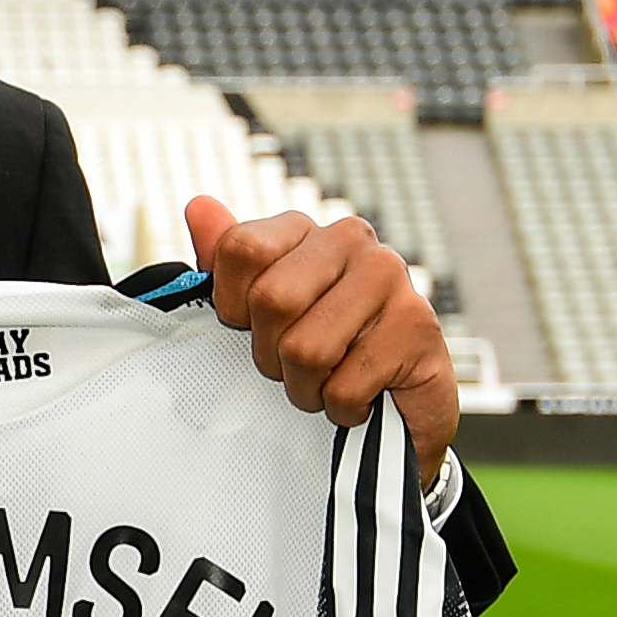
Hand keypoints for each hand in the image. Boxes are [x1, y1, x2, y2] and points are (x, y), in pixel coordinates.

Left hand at [185, 195, 456, 472]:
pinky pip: (345, 385)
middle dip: (271, 354)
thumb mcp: (261, 311)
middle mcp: (351, 239)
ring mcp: (390, 277)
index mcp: (305, 229)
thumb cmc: (323, 351)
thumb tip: (198, 207)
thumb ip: (228, 262)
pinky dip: (341, 408)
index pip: (242, 248)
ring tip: (326, 384)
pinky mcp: (417, 326)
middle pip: (272, 299)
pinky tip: (360, 399)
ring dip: (306, 388)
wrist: (398, 406)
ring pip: (307, 349)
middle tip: (293, 366)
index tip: (251, 328)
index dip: (232, 305)